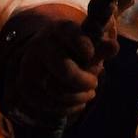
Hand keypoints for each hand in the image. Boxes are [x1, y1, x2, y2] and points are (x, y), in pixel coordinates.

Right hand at [2, 4, 117, 122]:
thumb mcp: (90, 41)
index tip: (91, 55)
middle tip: (94, 83)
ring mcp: (29, 66)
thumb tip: (113, 48)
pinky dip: (66, 108)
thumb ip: (102, 46)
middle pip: (65, 71)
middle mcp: (40, 46)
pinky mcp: (24, 86)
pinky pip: (46, 105)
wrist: (47, 52)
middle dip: (84, 81)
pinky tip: (78, 103)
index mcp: (60, 29)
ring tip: (89, 93)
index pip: (72, 35)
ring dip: (78, 98)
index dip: (86, 48)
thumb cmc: (76, 46)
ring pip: (56, 92)